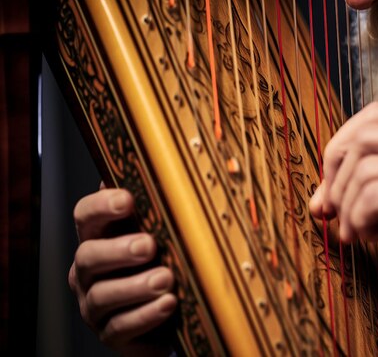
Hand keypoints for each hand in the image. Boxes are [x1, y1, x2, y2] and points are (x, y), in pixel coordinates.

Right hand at [69, 187, 175, 354]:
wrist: (168, 314)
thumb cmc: (161, 264)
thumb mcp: (160, 234)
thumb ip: (153, 207)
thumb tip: (157, 167)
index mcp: (98, 238)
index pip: (85, 216)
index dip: (102, 206)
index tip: (127, 200)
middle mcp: (89, 271)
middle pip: (89, 255)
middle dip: (118, 250)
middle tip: (149, 245)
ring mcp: (95, 304)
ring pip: (104, 294)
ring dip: (136, 286)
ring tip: (166, 279)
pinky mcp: (111, 333)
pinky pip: (121, 326)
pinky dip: (145, 315)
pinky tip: (168, 304)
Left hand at [309, 102, 377, 315]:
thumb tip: (322, 201)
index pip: (376, 115)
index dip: (343, 141)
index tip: (334, 175)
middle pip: (362, 132)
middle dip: (334, 168)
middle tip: (332, 202)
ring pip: (362, 166)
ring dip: (345, 201)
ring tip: (353, 229)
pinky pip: (372, 196)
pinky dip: (358, 218)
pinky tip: (367, 235)